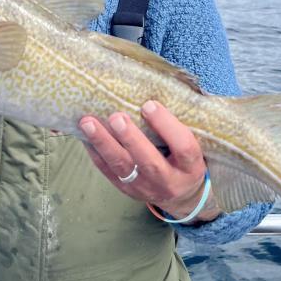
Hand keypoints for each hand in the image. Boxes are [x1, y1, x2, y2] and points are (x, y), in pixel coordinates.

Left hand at [79, 100, 217, 221]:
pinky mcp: (126, 190)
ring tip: (88, 123)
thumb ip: (181, 122)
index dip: (166, 125)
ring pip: (122, 167)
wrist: (181, 194)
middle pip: (149, 162)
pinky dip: (95, 152)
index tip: (149, 104)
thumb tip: (158, 86)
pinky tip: (84, 135)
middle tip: (116, 117)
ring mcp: (145, 188)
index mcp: (191, 166)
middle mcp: (169, 181)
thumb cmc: (185, 157)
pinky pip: (108, 172)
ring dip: (104, 143)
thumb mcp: (196, 143)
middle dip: (130, 139)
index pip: (183, 147)